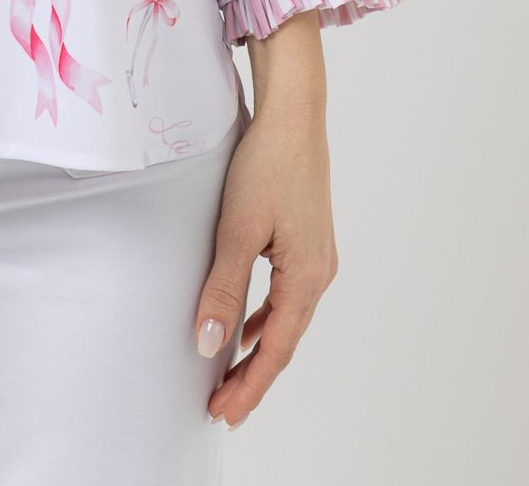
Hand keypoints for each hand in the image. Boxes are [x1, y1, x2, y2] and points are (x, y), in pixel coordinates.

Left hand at [192, 13, 337, 429]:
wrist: (294, 114)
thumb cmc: (268, 164)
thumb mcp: (237, 229)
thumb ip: (224, 288)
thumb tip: (209, 343)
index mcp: (307, 278)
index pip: (275, 349)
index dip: (249, 385)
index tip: (223, 413)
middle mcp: (319, 273)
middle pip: (284, 340)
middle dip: (252, 375)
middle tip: (220, 407)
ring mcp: (316, 257)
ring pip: (285, 318)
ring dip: (257, 348)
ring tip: (229, 377)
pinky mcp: (305, 240)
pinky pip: (285, 294)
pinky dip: (264, 316)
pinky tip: (245, 323)